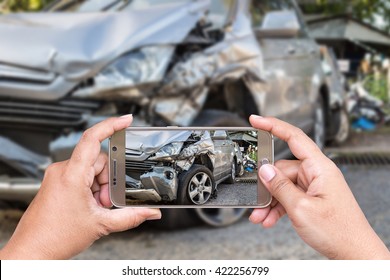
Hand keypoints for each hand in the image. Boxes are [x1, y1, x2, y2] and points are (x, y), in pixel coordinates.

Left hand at [0, 115, 160, 259]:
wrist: (33, 251)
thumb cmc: (55, 237)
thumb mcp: (101, 225)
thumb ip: (131, 217)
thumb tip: (151, 212)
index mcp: (71, 174)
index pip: (92, 138)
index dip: (112, 125)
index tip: (126, 120)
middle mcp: (62, 170)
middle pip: (99, 161)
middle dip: (109, 181)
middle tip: (106, 202)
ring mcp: (58, 176)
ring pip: (91, 170)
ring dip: (100, 187)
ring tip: (96, 208)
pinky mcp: (57, 183)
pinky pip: (82, 177)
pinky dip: (91, 189)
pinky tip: (90, 206)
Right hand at [249, 115, 389, 259]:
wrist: (354, 252)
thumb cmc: (338, 231)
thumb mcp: (301, 208)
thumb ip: (279, 187)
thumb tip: (264, 170)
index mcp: (320, 168)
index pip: (295, 137)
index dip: (273, 126)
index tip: (257, 120)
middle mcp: (317, 173)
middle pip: (282, 169)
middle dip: (267, 186)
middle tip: (256, 201)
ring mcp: (314, 186)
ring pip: (283, 186)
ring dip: (270, 201)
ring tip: (261, 216)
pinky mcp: (311, 198)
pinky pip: (289, 196)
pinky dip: (277, 207)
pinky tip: (269, 218)